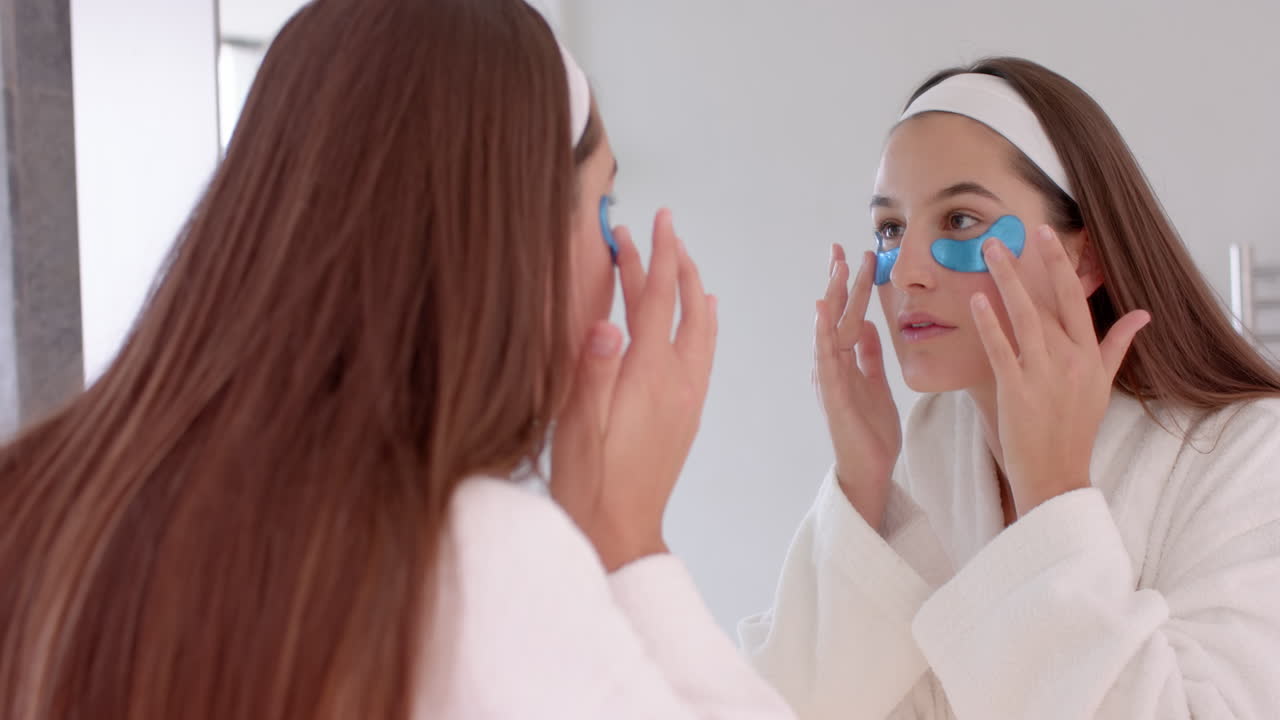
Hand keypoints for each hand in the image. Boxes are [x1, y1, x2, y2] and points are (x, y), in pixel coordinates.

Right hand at [551, 209, 717, 570]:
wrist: (619, 529)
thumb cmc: (589, 478)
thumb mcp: (577, 423)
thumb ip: (592, 369)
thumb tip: (606, 322)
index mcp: (649, 375)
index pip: (658, 299)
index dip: (657, 255)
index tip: (659, 219)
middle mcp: (678, 381)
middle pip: (686, 306)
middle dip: (675, 263)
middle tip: (664, 231)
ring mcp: (687, 397)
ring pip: (700, 327)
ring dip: (691, 289)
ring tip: (681, 262)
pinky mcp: (686, 412)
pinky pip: (703, 352)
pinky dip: (702, 322)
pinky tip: (701, 316)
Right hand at [815, 245, 901, 529]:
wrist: (870, 470)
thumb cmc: (871, 430)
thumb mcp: (876, 383)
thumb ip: (868, 354)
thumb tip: (864, 323)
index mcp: (844, 360)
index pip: (846, 314)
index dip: (849, 284)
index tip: (853, 253)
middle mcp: (831, 365)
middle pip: (834, 315)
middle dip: (838, 280)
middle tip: (841, 247)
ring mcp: (829, 379)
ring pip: (828, 329)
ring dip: (832, 298)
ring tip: (836, 268)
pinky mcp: (833, 396)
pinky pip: (827, 360)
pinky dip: (823, 334)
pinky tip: (823, 312)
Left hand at [971, 226, 1150, 516]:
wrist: (1057, 473)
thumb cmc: (1076, 427)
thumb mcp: (1103, 384)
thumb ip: (1117, 345)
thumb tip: (1142, 315)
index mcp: (1089, 355)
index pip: (1076, 299)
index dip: (1062, 265)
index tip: (1048, 235)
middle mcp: (1069, 360)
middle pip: (1051, 301)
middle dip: (1034, 263)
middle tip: (1016, 230)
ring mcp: (1043, 374)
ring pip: (1024, 318)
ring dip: (1006, 281)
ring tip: (989, 252)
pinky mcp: (1016, 390)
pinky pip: (1001, 350)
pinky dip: (990, 324)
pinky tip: (977, 300)